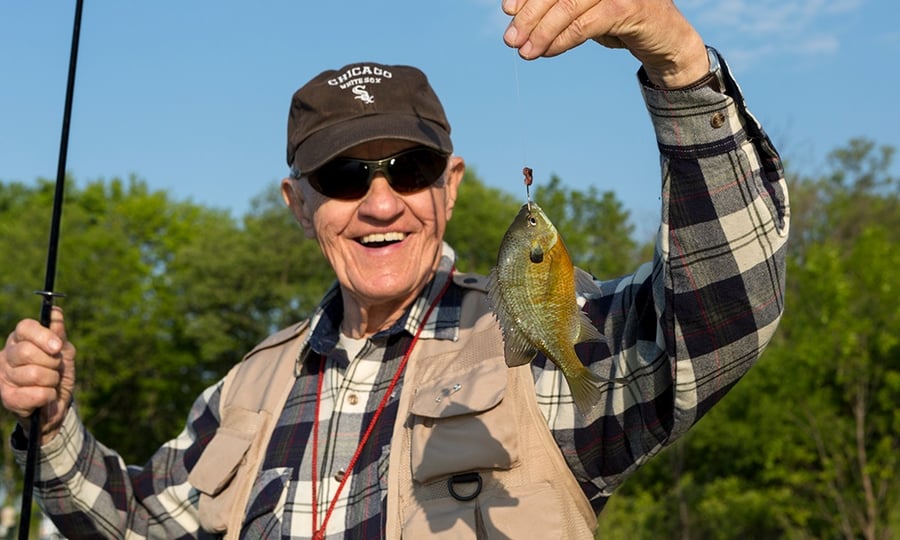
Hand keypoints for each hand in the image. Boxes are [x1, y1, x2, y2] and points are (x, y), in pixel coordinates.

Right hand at [0, 307, 75, 443]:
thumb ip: (59, 334)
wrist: (56, 402)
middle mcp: (7, 355)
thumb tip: (56, 313)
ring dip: (52, 380)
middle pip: (27, 351)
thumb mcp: (64, 351)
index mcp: (20, 339)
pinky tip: (46, 396)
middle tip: (55, 368)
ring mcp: (4, 377)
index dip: (43, 336)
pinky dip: (49, 395)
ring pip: (33, 374)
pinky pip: (36, 394)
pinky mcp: (8, 398)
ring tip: (50, 383)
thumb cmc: (58, 371)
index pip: (25, 327)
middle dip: (51, 362)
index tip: (57, 347)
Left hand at [502, 0, 708, 87]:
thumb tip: (515, 15)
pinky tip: (547, 52)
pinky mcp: (628, 6)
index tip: (508, 10)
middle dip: (529, 14)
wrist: (665, 40)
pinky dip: (562, 40)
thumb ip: (557, 8)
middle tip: (511, 38)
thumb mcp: (585, 10)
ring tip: (525, 51)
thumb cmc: (621, 20)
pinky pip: (585, 24)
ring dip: (542, 31)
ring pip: (568, 6)